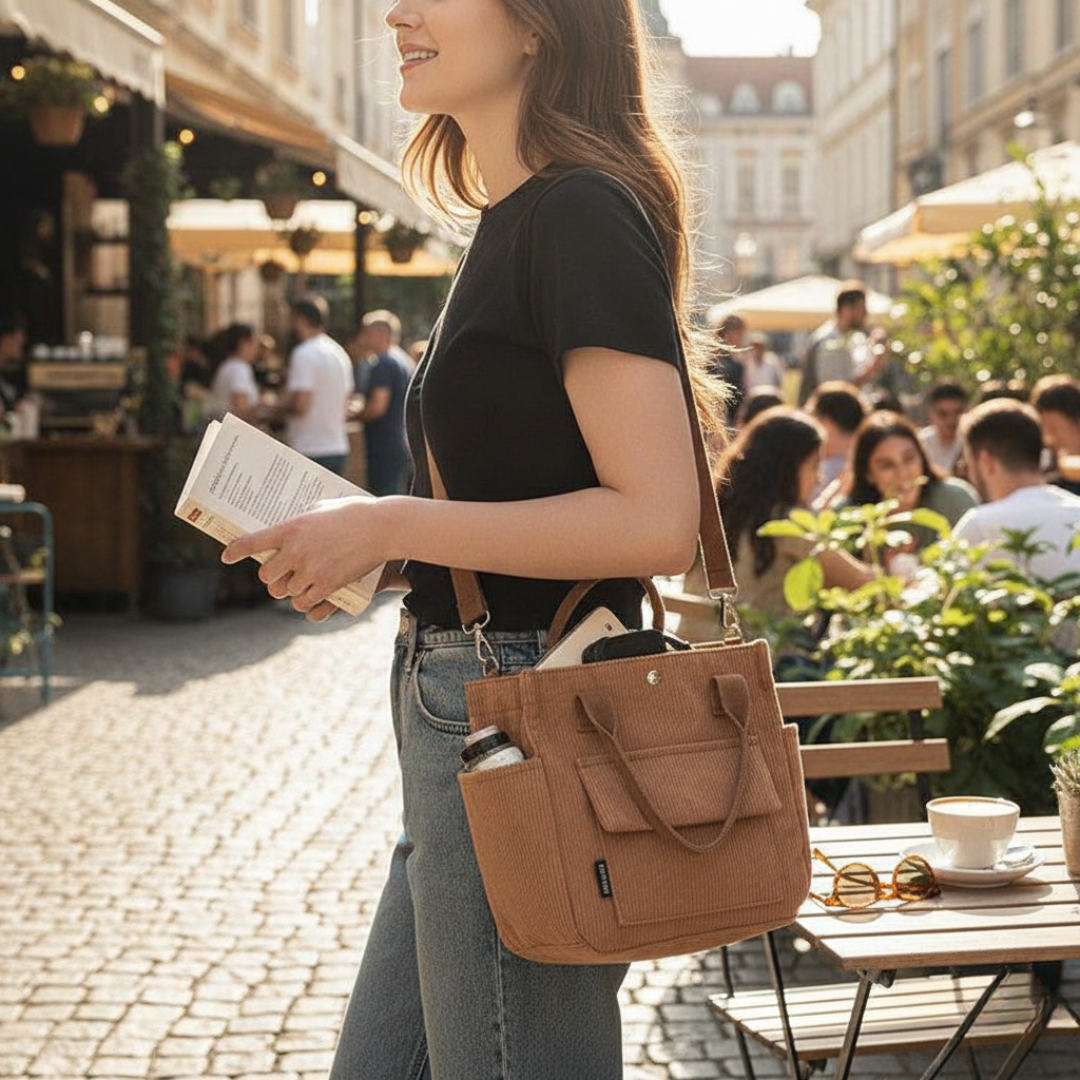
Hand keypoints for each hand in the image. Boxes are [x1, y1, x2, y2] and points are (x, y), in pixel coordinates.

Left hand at [221, 496, 389, 616]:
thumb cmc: (356, 513)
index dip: (236, 551)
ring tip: (300, 585)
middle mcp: (295, 551)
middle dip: (273, 578)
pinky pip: (304, 602)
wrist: (383, 528)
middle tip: (281, 576)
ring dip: (291, 591)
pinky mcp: (327, 585)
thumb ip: (302, 522)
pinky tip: (310, 596)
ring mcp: (310, 570)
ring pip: (286, 592)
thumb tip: (290, 531)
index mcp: (291, 528)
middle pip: (267, 576)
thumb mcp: (322, 509)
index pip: (252, 542)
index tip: (226, 556)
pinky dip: (305, 602)